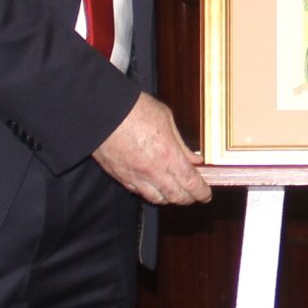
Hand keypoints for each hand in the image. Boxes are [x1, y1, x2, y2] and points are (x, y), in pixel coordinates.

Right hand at [93, 92, 211, 204]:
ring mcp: (135, 177)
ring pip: (157, 199)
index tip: (206, 195)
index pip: (191, 184)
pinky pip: (138, 192)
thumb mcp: (166, 119)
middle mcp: (153, 172)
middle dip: (188, 199)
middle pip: (176, 197)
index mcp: (169, 156)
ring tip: (174, 192)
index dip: (201, 193)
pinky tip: (152, 186)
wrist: (102, 111)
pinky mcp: (120, 176)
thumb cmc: (135, 109)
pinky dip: (149, 193)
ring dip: (169, 198)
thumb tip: (194, 159)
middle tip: (193, 195)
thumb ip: (181, 144)